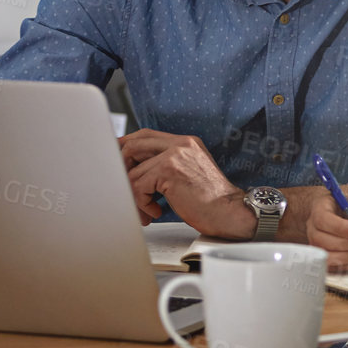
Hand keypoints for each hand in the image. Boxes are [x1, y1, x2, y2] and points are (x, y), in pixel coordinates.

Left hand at [120, 130, 252, 236]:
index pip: (146, 135)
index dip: (126, 146)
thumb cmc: (211, 201)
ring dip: (134, 195)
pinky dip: (142, 203)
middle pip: (133, 145)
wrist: (230, 213)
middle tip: (127, 189)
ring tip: (147, 210)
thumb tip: (136, 169)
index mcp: (187, 143)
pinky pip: (138, 185)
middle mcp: (182, 144)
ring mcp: (176, 155)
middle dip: (122, 170)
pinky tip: (157, 211)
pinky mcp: (169, 170)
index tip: (117, 160)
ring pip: (133, 171)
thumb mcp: (189, 174)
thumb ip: (167, 164)